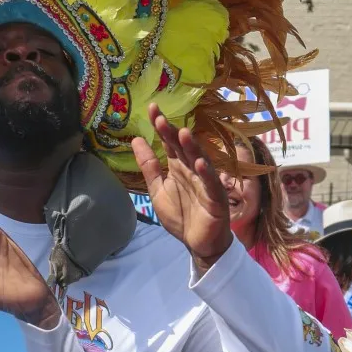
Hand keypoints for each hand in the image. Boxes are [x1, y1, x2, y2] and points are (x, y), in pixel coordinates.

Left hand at [132, 105, 232, 273]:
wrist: (198, 244)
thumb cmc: (181, 216)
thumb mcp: (158, 190)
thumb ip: (149, 167)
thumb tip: (136, 139)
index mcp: (178, 166)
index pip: (169, 142)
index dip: (161, 126)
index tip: (151, 108)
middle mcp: (192, 169)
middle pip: (182, 148)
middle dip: (172, 133)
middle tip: (161, 118)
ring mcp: (205, 182)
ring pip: (199, 160)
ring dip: (192, 148)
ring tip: (182, 133)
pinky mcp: (215, 197)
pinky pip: (211, 183)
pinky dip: (205, 173)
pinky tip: (198, 163)